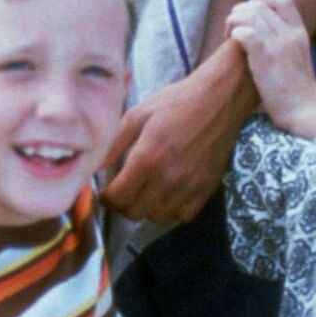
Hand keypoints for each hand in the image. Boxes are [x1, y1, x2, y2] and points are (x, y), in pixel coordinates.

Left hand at [101, 47, 253, 222]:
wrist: (220, 98)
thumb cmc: (176, 102)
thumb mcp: (138, 114)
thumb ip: (114, 143)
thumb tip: (95, 167)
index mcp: (148, 157)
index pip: (118, 197)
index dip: (106, 198)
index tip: (106, 192)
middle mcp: (169, 178)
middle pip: (135, 212)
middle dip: (123, 205)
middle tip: (122, 191)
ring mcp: (190, 186)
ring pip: (158, 217)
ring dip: (147, 208)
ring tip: (145, 191)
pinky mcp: (207, 189)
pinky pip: (183, 215)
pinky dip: (172, 209)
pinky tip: (169, 193)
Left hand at [225, 0, 315, 129]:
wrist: (305, 110)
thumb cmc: (296, 90)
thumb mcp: (296, 55)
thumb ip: (284, 40)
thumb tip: (261, 30)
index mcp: (299, 31)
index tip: (250, 12)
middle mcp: (290, 33)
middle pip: (260, 4)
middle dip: (241, 10)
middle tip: (234, 28)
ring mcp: (278, 44)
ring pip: (250, 14)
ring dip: (234, 21)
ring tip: (229, 37)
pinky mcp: (266, 57)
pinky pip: (245, 32)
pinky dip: (235, 33)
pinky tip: (233, 44)